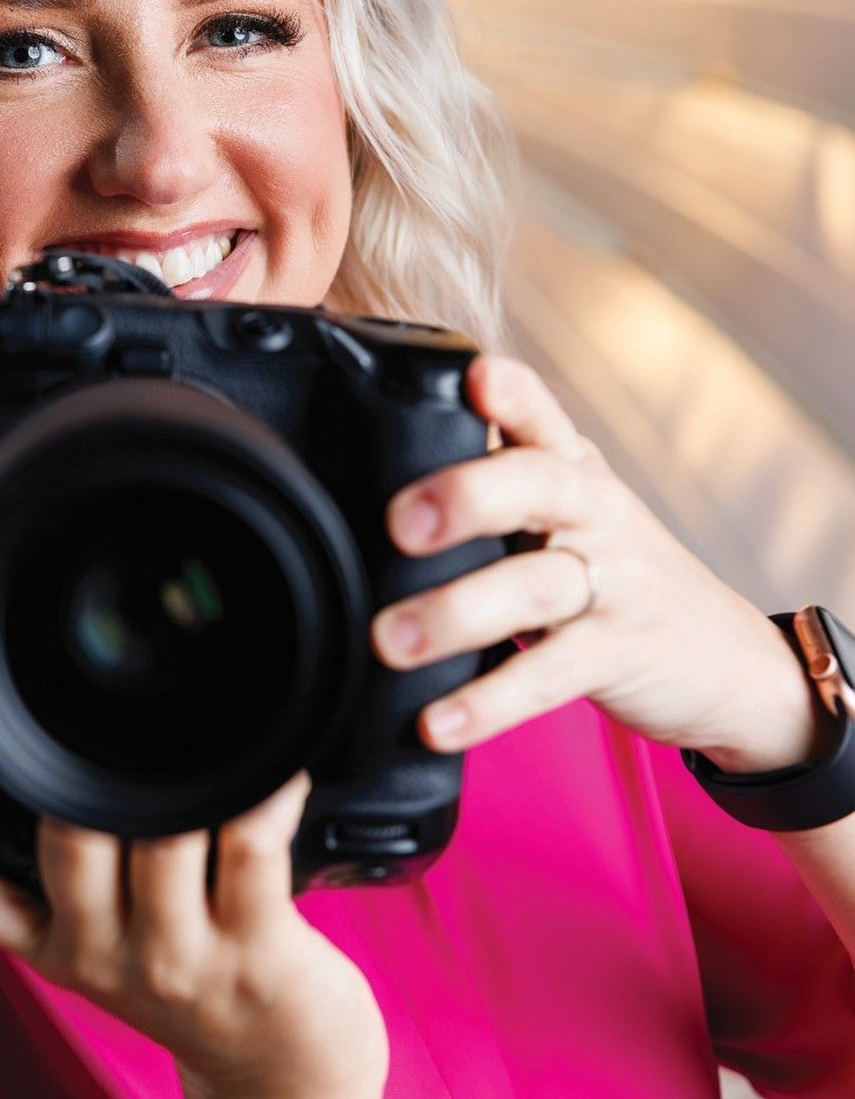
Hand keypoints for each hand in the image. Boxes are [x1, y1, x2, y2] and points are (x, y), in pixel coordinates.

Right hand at [0, 729, 388, 1098]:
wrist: (279, 1082)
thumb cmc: (193, 987)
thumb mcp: (106, 944)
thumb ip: (76, 868)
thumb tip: (61, 750)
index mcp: (51, 944)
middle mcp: (103, 956)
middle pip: (66, 840)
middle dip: (80, 772)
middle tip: (110, 721)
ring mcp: (180, 958)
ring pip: (160, 838)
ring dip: (183, 775)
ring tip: (202, 734)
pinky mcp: (257, 952)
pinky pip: (251, 847)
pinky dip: (264, 794)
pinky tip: (273, 770)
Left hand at [370, 353, 814, 766]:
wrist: (728, 660)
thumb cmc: (612, 571)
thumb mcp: (567, 512)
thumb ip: (492, 484)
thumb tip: (371, 461)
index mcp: (571, 468)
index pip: (541, 417)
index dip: (514, 394)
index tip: (477, 375)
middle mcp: (595, 513)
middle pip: (539, 486)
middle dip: (468, 497)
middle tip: (399, 524)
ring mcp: (612, 585)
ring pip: (536, 586)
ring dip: (456, 613)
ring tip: (390, 640)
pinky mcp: (616, 657)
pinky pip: (546, 679)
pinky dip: (488, 704)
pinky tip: (436, 723)